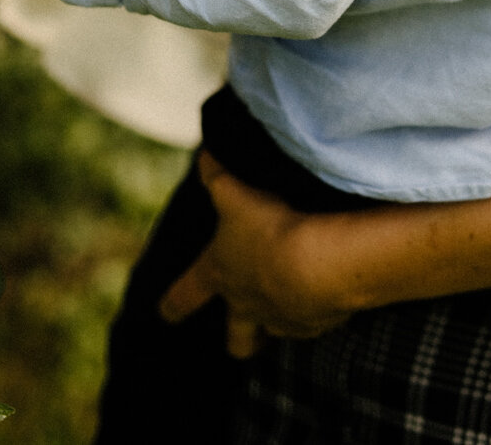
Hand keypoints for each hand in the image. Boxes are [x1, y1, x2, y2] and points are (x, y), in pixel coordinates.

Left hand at [158, 150, 355, 356]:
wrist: (316, 263)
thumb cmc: (267, 228)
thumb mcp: (234, 193)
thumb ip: (215, 174)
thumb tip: (203, 152)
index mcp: (220, 274)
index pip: (187, 294)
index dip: (174, 301)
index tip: (164, 313)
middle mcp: (247, 306)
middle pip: (237, 339)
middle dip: (237, 338)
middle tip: (239, 337)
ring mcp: (282, 320)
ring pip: (275, 335)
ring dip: (279, 324)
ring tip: (292, 306)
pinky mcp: (315, 324)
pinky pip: (312, 323)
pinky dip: (316, 310)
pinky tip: (326, 290)